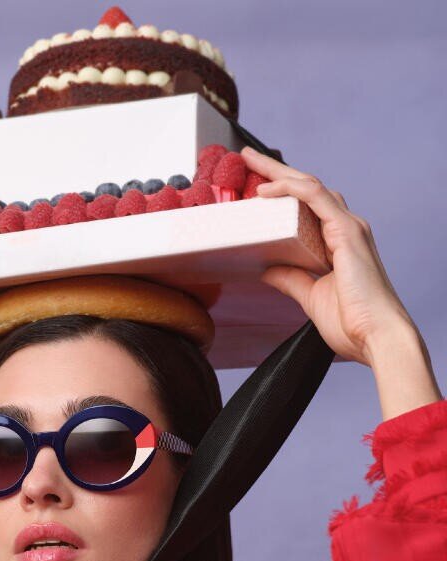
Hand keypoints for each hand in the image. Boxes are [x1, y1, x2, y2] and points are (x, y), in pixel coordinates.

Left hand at [242, 145, 418, 366]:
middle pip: (307, 188)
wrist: (376, 337)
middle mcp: (346, 228)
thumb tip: (267, 269)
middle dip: (277, 171)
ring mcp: (348, 227)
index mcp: (339, 242)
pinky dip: (290, 189)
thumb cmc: (352, 322)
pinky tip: (267, 190)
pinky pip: (315, 198)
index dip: (282, 191)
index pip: (307, 205)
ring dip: (279, 172)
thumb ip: (291, 279)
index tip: (254, 185)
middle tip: (248, 159)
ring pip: (310, 186)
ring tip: (251, 163)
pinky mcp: (346, 232)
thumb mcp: (310, 297)